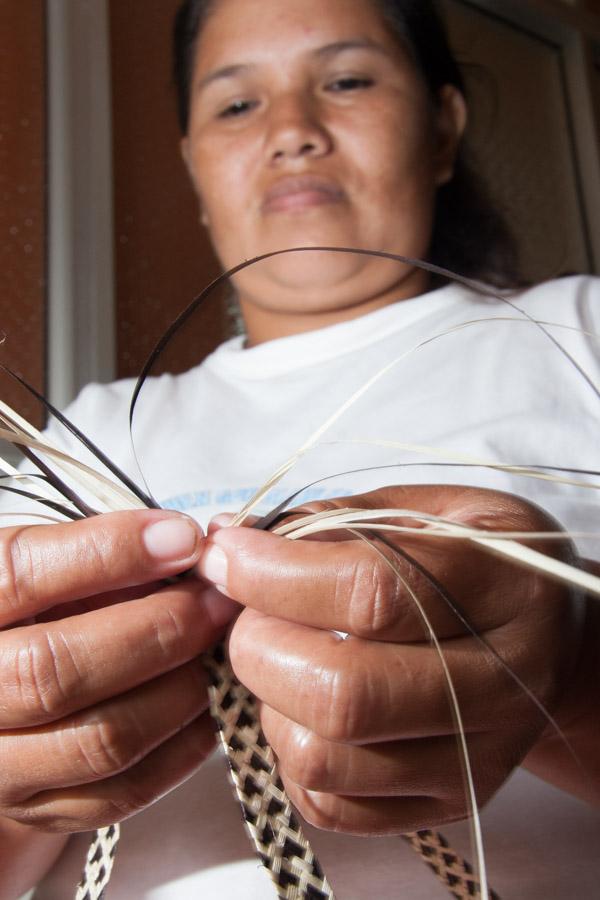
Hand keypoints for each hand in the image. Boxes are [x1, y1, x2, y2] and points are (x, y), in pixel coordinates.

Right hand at [0, 510, 236, 834]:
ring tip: (217, 651)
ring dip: (178, 690)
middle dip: (159, 629)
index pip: (20, 574)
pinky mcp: (38, 811)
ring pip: (99, 738)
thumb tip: (185, 546)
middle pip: (58, 669)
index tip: (182, 539)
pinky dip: (181, 748)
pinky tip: (207, 704)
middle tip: (218, 601)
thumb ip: (94, 555)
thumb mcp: (42, 571)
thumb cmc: (30, 620)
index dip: (109, 552)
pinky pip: (121, 791)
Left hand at [198, 485, 580, 834]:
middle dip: (259, 644)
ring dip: (268, 701)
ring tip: (280, 658)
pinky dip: (288, 753)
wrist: (554, 645)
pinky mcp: (444, 805)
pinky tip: (303, 706)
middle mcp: (500, 685)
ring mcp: (473, 759)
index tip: (228, 553)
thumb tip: (230, 538)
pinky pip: (329, 802)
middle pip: (342, 692)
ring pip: (325, 757)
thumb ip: (338, 517)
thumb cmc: (482, 560)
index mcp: (505, 588)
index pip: (373, 592)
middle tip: (248, 613)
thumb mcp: (436, 509)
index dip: (277, 574)